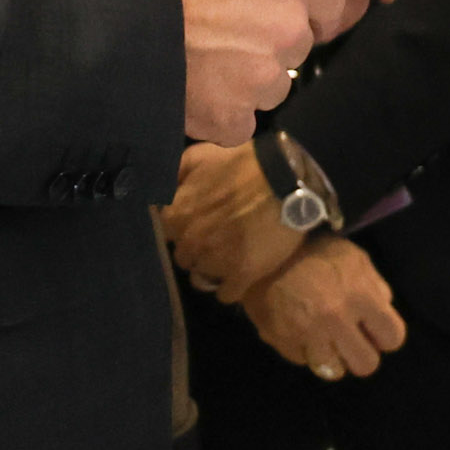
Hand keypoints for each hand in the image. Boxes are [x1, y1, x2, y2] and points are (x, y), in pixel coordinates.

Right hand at [128, 0, 333, 143]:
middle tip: (221, 25)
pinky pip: (240, 123)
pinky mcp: (228, 117)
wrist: (99, 4)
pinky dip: (221, 112)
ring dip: (248, 78)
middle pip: (298, 45)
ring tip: (200, 57)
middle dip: (270, 37)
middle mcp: (288, 30)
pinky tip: (190, 88)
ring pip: (271, 87)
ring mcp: (260, 79)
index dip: (302, 1)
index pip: (329, 1)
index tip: (270, 1)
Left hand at [163, 141, 303, 296]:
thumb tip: (162, 191)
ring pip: (202, 277)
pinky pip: (225, 294)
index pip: (166, 233)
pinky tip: (240, 273)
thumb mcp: (202, 155)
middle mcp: (191, 243)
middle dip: (196, 248)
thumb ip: (175, 173)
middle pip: (184, 257)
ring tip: (230, 255)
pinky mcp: (242, 276)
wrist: (287, 179)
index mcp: (177, 215)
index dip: (182, 227)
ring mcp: (215, 262)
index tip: (196, 223)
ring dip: (212, 268)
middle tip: (216, 238)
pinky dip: (231, 286)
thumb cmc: (244, 164)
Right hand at [238, 234, 405, 380]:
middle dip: (361, 353)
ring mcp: (308, 335)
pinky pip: (304, 361)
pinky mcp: (282, 342)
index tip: (374, 329)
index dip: (385, 334)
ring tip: (324, 337)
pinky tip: (301, 330)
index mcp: (360, 296)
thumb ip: (375, 287)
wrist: (264, 251)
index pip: (393, 338)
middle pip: (366, 365)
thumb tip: (384, 311)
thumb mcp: (355, 258)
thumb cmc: (314, 251)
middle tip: (350, 339)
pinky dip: (305, 350)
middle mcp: (336, 320)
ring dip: (332, 356)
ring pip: (334, 371)